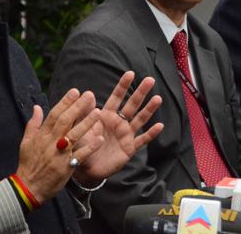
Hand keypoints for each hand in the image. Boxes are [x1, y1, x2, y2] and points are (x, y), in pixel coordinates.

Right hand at [16, 89, 103, 203]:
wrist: (28, 188)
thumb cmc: (28, 164)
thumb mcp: (26, 142)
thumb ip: (33, 123)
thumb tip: (36, 107)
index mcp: (42, 135)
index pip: (54, 114)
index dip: (65, 102)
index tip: (75, 91)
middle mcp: (51, 143)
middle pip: (65, 121)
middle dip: (77, 107)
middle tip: (89, 94)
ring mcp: (59, 155)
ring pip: (74, 136)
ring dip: (86, 123)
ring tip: (98, 112)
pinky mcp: (66, 167)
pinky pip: (80, 156)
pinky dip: (89, 147)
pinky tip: (99, 138)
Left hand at [73, 71, 163, 185]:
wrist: (86, 168)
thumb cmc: (82, 145)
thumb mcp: (81, 127)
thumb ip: (84, 112)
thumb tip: (87, 93)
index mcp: (106, 115)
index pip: (116, 97)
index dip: (123, 86)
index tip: (130, 73)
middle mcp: (118, 123)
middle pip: (132, 105)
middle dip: (140, 92)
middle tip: (150, 80)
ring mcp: (125, 135)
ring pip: (140, 120)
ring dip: (149, 109)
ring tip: (157, 98)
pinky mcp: (129, 148)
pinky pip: (142, 140)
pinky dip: (151, 134)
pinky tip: (159, 126)